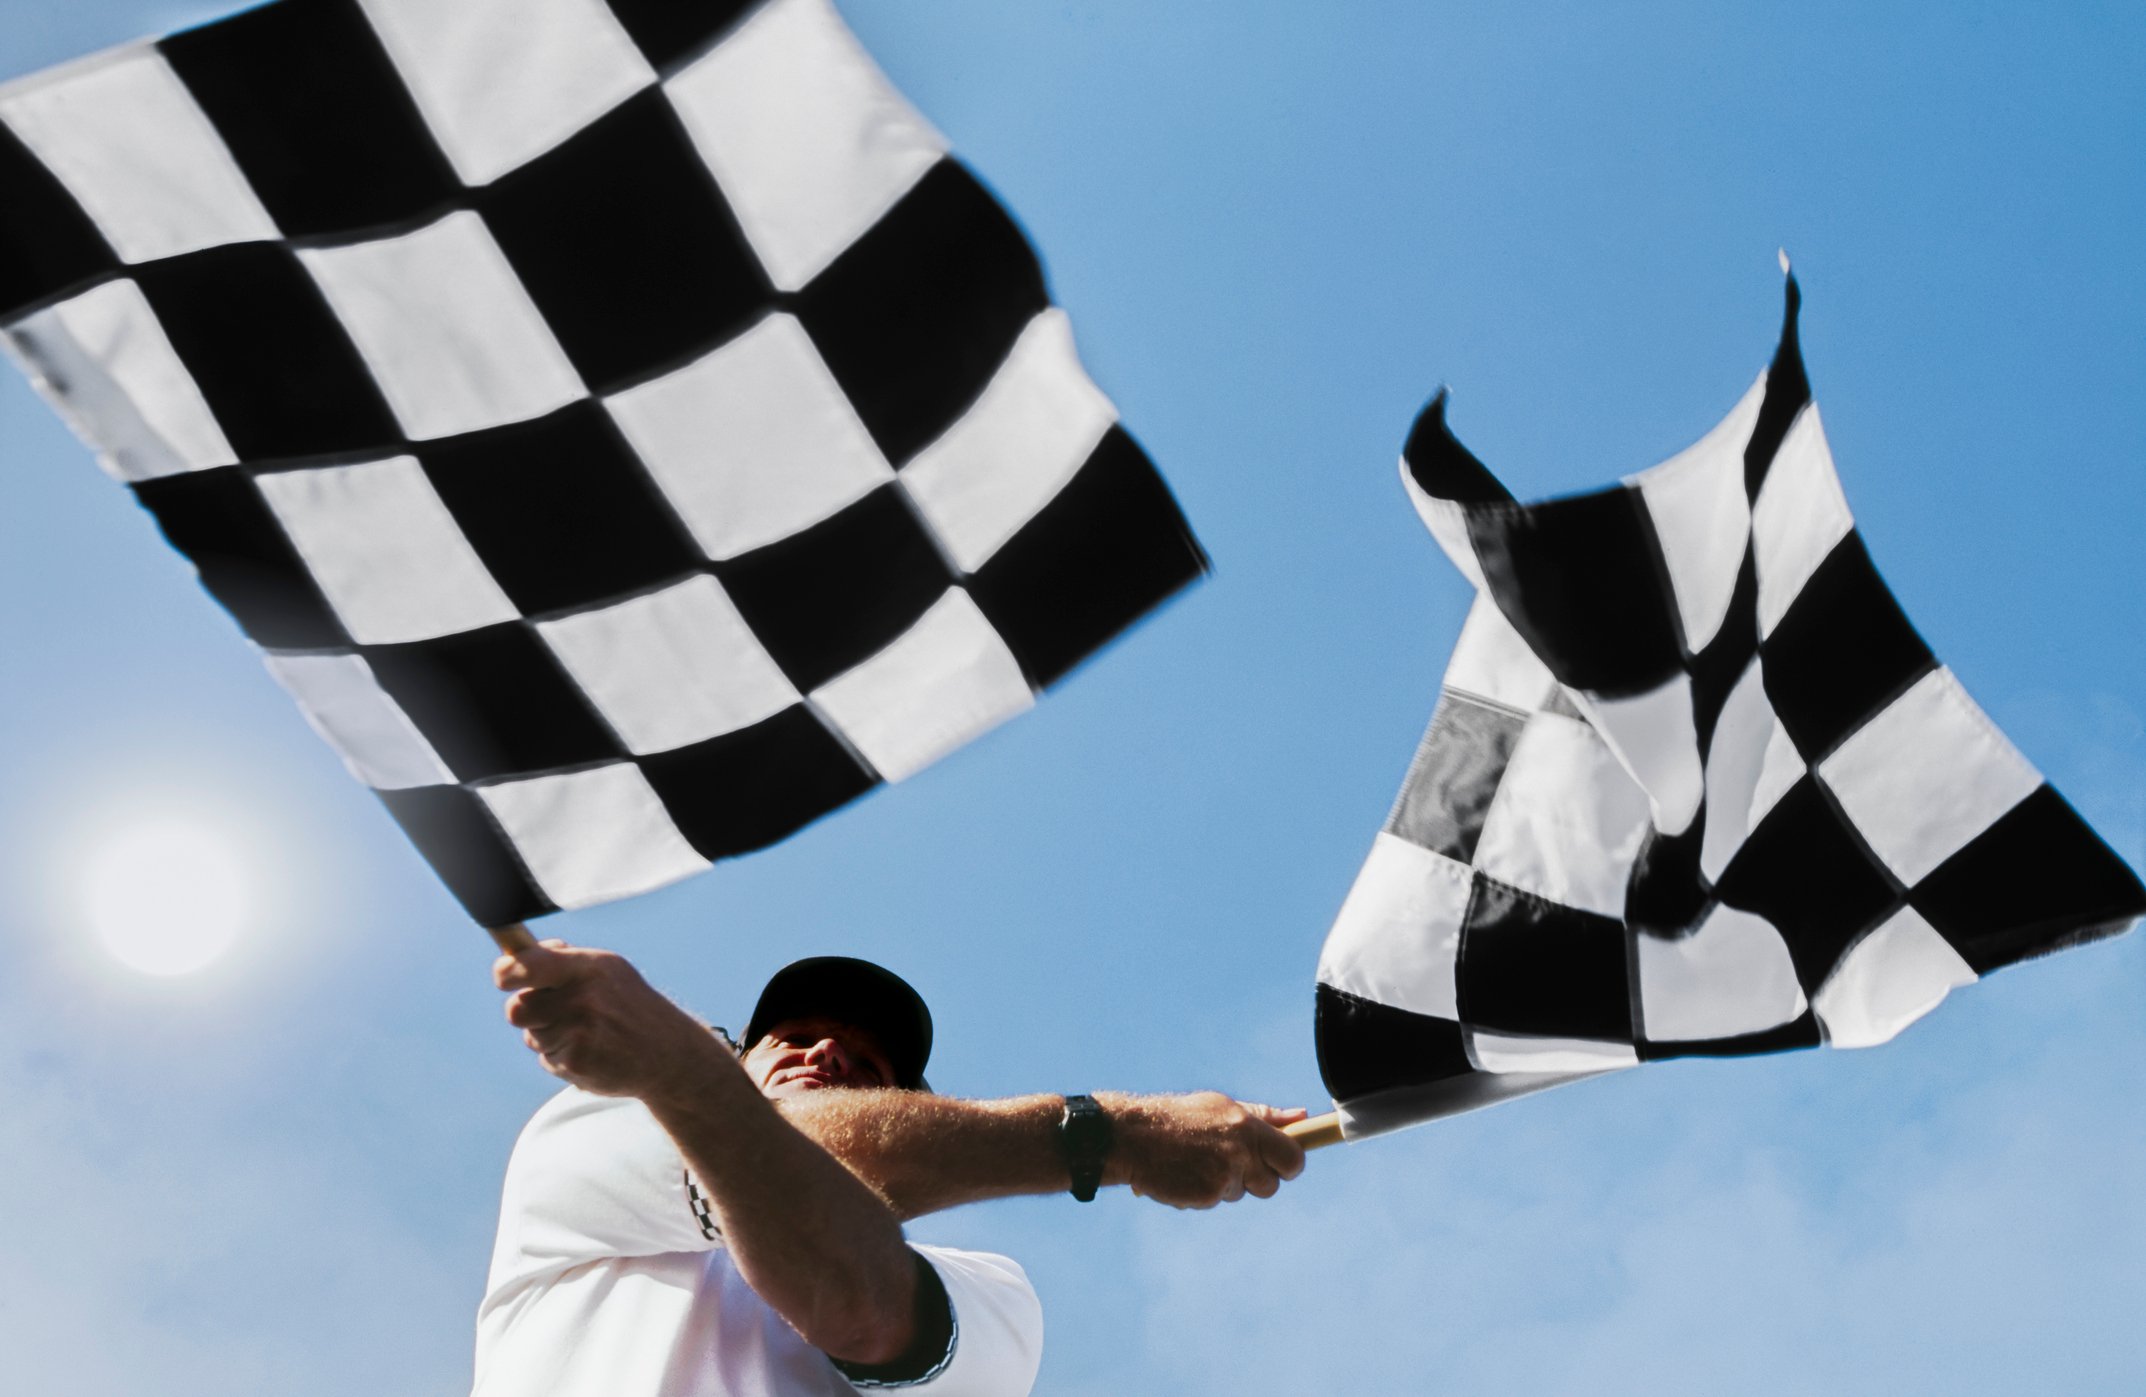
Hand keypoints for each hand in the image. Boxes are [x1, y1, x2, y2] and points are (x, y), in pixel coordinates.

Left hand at [495, 940, 728, 1098]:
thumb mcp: (607, 969)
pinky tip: (590, 1052)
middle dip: (528, 1012)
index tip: (504, 976)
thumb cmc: (629, 1005)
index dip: (506, 972)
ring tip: (585, 1033)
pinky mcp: (576, 1062)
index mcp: (587, 967)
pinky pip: (545, 1059)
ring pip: (531, 1036)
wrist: (667, 1053)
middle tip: (556, 1012)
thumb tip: (518, 954)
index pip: (526, 966)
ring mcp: (579, 1032)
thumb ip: (563, 960)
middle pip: (516, 1008)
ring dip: (548, 1037)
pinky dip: (561, 1059)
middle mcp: (582, 998)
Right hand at [1098, 1092, 1307, 1208]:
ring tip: (1198, 1162)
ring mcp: (1223, 1176)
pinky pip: (1217, 1201)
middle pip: (1271, 1185)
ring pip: (1240, 1193)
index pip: (1293, 1158)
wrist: (1132, 1138)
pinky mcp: (1207, 1196)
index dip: (1291, 1165)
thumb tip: (1301, 1117)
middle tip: (1232, 1165)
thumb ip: (1263, 1116)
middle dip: (1257, 1180)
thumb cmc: (1180, 1117)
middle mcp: (1240, 1152)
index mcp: (1247, 1126)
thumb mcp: (1221, 1107)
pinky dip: (1204, 1192)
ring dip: (1226, 1184)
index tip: (1282, 1165)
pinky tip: (1185, 1175)